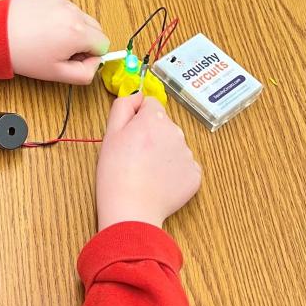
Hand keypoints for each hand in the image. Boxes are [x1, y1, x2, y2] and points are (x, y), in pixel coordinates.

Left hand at [7, 0, 108, 83]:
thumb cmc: (23, 55)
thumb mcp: (56, 74)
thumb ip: (85, 73)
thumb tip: (95, 63)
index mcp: (78, 33)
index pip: (104, 43)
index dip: (91, 55)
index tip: (75, 58)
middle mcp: (72, 12)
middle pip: (95, 27)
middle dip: (84, 39)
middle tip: (62, 49)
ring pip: (78, 15)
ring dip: (70, 26)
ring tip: (47, 36)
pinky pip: (61, 5)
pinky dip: (56, 14)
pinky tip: (39, 24)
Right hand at [96, 94, 200, 229]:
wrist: (131, 210)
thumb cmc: (116, 173)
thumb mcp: (110, 133)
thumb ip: (123, 106)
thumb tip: (137, 95)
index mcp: (154, 119)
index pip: (150, 104)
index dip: (138, 118)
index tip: (130, 134)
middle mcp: (176, 132)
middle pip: (164, 125)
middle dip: (151, 135)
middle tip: (134, 156)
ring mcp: (188, 154)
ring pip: (174, 145)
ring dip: (163, 153)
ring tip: (145, 171)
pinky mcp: (195, 175)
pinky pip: (184, 166)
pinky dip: (173, 172)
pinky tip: (158, 182)